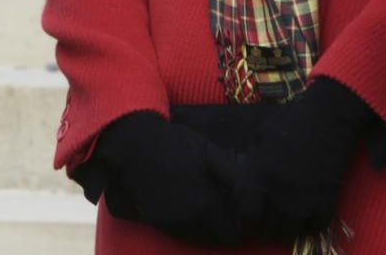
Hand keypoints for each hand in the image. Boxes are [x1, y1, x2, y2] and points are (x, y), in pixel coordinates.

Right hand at [76, 112, 246, 245]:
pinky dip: (194, 227)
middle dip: (230, 227)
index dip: (243, 223)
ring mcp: (172, 224)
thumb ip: (233, 175)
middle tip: (232, 209)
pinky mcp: (158, 222)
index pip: (235, 232)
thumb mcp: (211, 153)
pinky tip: (196, 209)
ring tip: (215, 208)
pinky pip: (183, 233)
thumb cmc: (177, 145)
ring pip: (201, 239)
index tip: (244, 210)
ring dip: (212, 229)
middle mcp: (190, 222)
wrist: (136, 146)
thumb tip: (249, 192)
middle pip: (219, 239)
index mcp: (206, 205)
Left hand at [233, 79, 377, 239]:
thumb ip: (252, 161)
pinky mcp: (325, 200)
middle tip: (273, 213)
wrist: (328, 114)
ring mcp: (301, 199)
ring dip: (288, 226)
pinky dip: (312, 223)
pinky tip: (310, 212)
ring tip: (291, 216)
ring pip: (289, 231)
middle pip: (265, 226)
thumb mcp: (261, 136)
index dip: (247, 209)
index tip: (253, 205)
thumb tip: (243, 174)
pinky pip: (315, 227)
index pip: (243, 209)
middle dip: (267, 222)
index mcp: (257, 174)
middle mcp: (275, 191)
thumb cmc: (292, 119)